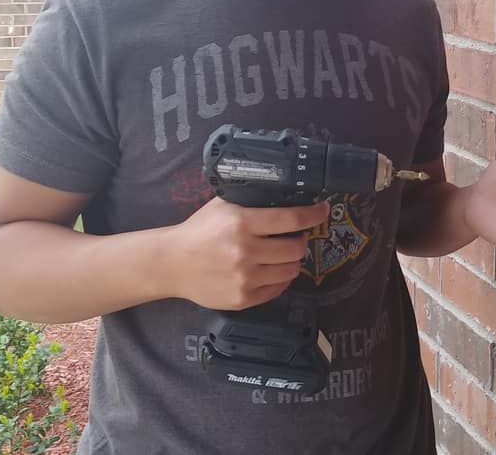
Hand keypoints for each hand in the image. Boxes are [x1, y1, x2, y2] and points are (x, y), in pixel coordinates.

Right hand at [166, 197, 329, 309]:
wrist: (172, 264)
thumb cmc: (199, 230)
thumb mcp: (223, 205)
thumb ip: (252, 201)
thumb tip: (286, 195)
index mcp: (242, 223)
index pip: (292, 219)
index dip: (314, 214)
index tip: (323, 209)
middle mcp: (246, 251)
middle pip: (297, 248)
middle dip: (300, 240)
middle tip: (294, 236)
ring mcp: (245, 278)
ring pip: (291, 270)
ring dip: (291, 260)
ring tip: (280, 254)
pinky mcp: (243, 299)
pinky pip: (277, 289)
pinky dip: (279, 278)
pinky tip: (269, 269)